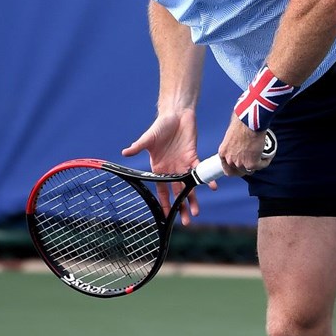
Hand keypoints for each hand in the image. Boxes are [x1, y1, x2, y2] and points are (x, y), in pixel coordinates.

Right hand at [122, 108, 205, 224]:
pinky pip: (199, 170)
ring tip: (196, 212)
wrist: (176, 114)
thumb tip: (125, 152)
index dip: (164, 203)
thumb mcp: (148, 138)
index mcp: (159, 168)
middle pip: (177, 192)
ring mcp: (183, 164)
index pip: (162, 190)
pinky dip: (205, 179)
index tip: (165, 216)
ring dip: (193, 198)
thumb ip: (138, 146)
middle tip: (185, 221)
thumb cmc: (160, 126)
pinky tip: (211, 188)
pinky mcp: (193, 156)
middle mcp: (171, 169)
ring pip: (189, 185)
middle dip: (180, 207)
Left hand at [217, 118, 271, 177]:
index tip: (240, 165)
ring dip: (257, 164)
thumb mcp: (231, 133)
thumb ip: (233, 142)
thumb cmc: (241, 122)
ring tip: (262, 157)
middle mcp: (230, 160)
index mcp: (223, 152)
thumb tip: (239, 139)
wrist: (249, 122)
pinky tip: (269, 156)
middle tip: (253, 160)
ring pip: (250, 170)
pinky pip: (261, 165)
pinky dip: (266, 161)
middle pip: (239, 171)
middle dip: (246, 166)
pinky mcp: (252, 163)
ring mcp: (241, 163)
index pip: (227, 168)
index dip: (235, 168)